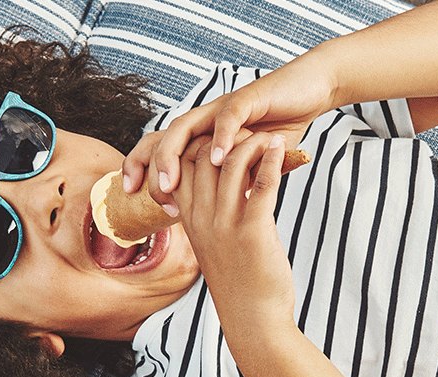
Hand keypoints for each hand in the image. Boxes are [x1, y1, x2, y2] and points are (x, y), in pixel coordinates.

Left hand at [122, 55, 333, 203]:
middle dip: (147, 167)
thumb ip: (228, 188)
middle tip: (148, 196)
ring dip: (172, 156)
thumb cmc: (275, 132)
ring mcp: (220, 109)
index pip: (158, 153)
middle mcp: (203, 122)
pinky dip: (220, 138)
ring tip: (170, 183)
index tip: (133, 201)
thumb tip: (215, 220)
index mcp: (199, 139)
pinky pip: (226, 117)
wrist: (304, 95)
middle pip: (160, 140)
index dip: (141, 171)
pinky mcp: (246, 99)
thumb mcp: (246, 169)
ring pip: (183, 127)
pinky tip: (218, 159)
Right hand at [172, 132, 296, 336]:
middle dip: (226, 135)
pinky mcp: (254, 232)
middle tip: (250, 129)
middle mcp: (203, 221)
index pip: (181, 165)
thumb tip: (226, 188)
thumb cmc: (240, 283)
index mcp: (191, 222)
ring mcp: (226, 226)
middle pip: (202, 156)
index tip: (225, 138)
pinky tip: (283, 149)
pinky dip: (273, 160)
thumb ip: (214, 216)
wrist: (252, 321)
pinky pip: (261, 183)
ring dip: (254, 142)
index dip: (200, 142)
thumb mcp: (216, 246)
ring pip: (232, 163)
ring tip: (271, 136)